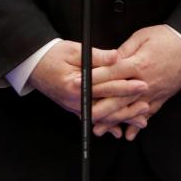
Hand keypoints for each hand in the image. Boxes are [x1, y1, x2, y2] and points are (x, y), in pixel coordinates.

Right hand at [26, 39, 148, 127]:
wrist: (33, 65)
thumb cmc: (54, 55)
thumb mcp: (75, 50)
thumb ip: (97, 56)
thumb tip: (117, 57)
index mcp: (75, 84)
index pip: (105, 86)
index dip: (125, 86)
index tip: (142, 84)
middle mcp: (74, 100)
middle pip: (105, 107)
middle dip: (127, 108)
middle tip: (146, 105)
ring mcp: (73, 106)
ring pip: (101, 116)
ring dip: (120, 119)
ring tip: (140, 120)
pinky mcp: (73, 108)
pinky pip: (92, 118)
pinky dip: (105, 124)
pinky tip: (118, 130)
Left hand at [89, 26, 180, 138]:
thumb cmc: (168, 38)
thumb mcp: (142, 36)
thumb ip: (124, 51)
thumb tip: (108, 61)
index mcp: (138, 64)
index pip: (110, 75)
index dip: (92, 81)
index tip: (78, 87)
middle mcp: (145, 82)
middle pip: (117, 99)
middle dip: (98, 109)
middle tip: (82, 116)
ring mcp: (154, 92)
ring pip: (130, 111)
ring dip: (114, 122)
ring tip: (99, 129)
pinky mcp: (162, 97)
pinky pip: (148, 114)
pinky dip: (138, 125)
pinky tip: (128, 134)